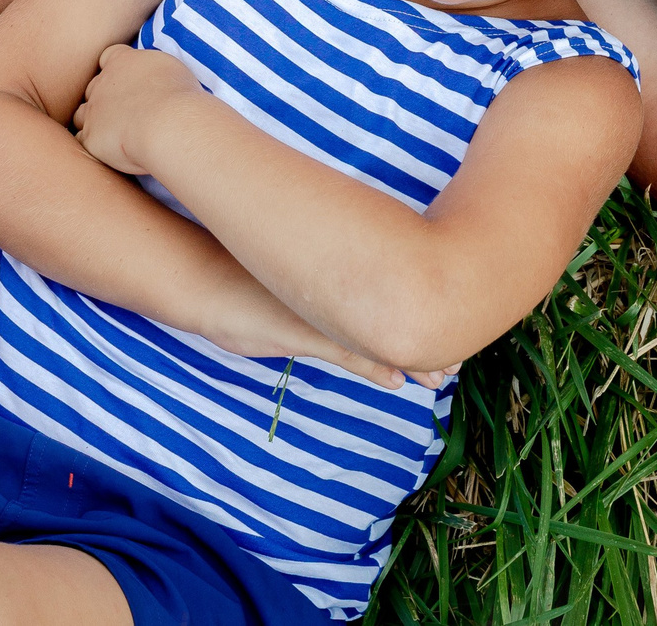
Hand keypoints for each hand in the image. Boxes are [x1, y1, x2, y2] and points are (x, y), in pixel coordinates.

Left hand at [73, 46, 206, 176]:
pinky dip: (92, 145)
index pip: (109, 56)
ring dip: (93, 121)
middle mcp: (102, 84)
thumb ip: (156, 72)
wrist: (166, 123)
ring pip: (81, 114)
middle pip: (93, 87)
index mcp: (122, 61)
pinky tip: (107, 152)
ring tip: (113, 134)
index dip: (115, 67)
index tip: (129, 79)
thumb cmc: (178, 96)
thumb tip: (157, 81)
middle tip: (126, 111)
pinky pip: (82, 141)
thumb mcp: (171, 70)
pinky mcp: (90, 139)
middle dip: (104, 98)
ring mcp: (92, 111)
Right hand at [193, 280, 454, 391]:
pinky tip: (397, 380)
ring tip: (443, 375)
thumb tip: (332, 300)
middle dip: (428, 334)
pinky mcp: (296, 332)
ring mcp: (314, 312)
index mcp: (326, 281)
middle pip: (390, 314)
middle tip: (461, 354)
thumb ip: (309, 294)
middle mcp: (329, 293)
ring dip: (411, 355)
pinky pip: (344, 352)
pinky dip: (373, 365)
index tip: (451, 319)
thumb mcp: (278, 286)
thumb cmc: (234, 280)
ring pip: (374, 337)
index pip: (383, 296)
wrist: (195, 276)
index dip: (417, 307)